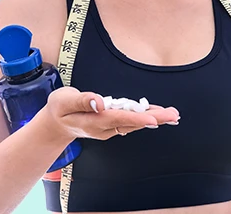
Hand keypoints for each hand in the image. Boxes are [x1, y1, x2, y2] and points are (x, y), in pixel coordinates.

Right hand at [43, 87, 179, 140]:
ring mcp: (108, 128)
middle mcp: (104, 128)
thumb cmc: (60, 109)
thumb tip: (99, 102)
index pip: (117, 119)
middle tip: (173, 115)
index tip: (153, 118)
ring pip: (134, 123)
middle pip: (131, 123)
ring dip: (153, 119)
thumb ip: (82, 100)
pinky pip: (131, 122)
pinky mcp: (111, 125)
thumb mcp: (64, 101)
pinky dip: (145, 118)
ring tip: (172, 115)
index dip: (136, 118)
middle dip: (154, 119)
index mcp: (92, 121)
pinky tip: (157, 115)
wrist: (57, 124)